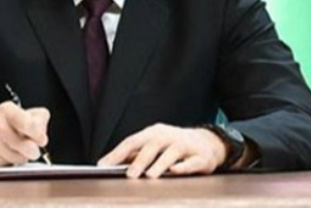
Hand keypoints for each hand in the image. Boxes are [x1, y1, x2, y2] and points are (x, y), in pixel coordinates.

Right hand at [0, 101, 49, 166]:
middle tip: (29, 146)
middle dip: (32, 150)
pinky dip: (7, 163)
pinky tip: (0, 154)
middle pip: (29, 146)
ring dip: (20, 157)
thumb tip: (43, 133)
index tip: (41, 139)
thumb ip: (33, 119)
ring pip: (20, 158)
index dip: (39, 134)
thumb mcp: (13, 114)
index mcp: (7, 110)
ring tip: (10, 148)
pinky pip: (7, 166)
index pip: (31, 123)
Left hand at [97, 123, 226, 178]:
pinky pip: (191, 162)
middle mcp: (168, 136)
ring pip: (171, 154)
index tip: (103, 165)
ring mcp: (185, 145)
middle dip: (139, 160)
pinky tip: (174, 171)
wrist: (207, 142)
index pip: (132, 141)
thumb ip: (134, 155)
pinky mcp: (201, 157)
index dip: (117, 153)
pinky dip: (183, 166)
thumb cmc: (173, 146)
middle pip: (152, 146)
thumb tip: (110, 165)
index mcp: (153, 133)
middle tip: (129, 175)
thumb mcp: (153, 146)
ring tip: (149, 176)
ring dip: (159, 165)